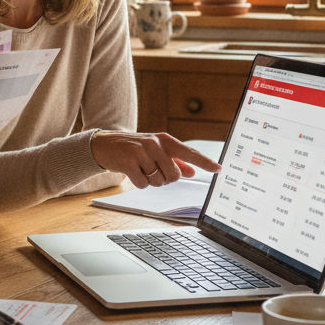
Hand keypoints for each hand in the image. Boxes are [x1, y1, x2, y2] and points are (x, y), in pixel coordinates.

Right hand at [90, 131, 220, 189]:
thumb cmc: (134, 148)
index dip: (205, 162)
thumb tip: (192, 172)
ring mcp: (141, 152)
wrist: (105, 144)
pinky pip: (143, 184)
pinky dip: (138, 183)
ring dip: (151, 181)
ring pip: (159, 182)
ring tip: (140, 168)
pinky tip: (131, 171)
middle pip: (174, 175)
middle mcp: (155, 144)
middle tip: (152, 169)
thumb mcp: (156, 151)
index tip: (219, 169)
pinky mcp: (129, 162)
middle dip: (165, 178)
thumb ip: (175, 161)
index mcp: (165, 140)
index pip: (189, 152)